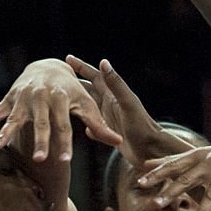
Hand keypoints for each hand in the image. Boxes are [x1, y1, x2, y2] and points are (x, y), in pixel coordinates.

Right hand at [0, 59, 120, 161]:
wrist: (47, 67)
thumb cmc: (71, 91)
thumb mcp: (87, 104)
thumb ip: (100, 125)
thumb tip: (119, 143)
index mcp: (60, 99)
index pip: (65, 125)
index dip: (66, 142)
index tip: (66, 160)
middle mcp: (40, 98)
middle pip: (41, 124)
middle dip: (40, 141)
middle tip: (40, 160)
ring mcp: (23, 98)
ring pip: (14, 119)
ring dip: (5, 133)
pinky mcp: (10, 99)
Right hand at [66, 56, 191, 165]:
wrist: (152, 151)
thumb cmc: (142, 127)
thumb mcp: (127, 103)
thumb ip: (115, 84)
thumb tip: (103, 62)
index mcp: (114, 95)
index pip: (96, 76)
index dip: (81, 67)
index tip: (67, 59)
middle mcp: (111, 106)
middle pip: (88, 91)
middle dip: (75, 85)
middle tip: (58, 80)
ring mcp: (110, 120)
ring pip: (90, 110)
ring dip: (79, 108)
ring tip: (65, 105)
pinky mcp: (111, 135)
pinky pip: (95, 129)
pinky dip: (91, 129)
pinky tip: (86, 131)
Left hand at [137, 143, 210, 210]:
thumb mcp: (198, 156)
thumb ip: (172, 161)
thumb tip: (144, 163)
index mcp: (197, 157)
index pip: (173, 166)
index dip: (157, 174)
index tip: (140, 183)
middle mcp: (210, 163)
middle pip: (188, 180)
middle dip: (172, 192)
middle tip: (157, 204)